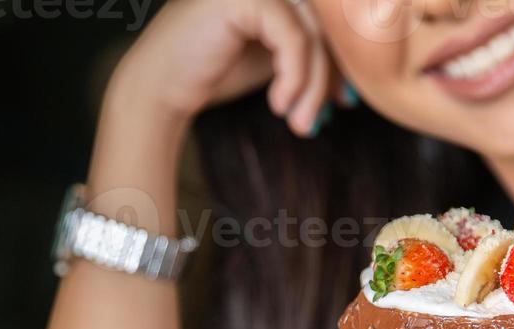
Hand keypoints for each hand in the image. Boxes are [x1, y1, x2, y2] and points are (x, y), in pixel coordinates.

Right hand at [110, 0, 342, 136]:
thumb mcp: (273, 62)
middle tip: (316, 122)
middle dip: (328, 77)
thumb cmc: (212, 73)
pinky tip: (279, 105)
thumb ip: (309, 57)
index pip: (327, 20)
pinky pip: (292, 38)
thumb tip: (354, 82)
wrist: (159, 87)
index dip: (339, 61)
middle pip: (324, 25)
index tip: (340, 104)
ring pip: (312, 33)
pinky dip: (294, 76)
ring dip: (312, 85)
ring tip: (300, 124)